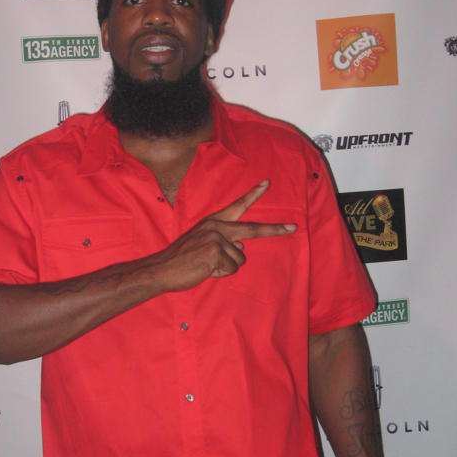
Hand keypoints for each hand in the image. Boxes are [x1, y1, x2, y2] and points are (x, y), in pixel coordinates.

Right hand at [150, 180, 296, 292]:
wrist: (163, 268)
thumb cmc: (182, 259)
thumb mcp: (203, 244)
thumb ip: (224, 242)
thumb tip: (242, 248)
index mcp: (213, 221)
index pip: (237, 205)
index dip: (253, 194)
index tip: (267, 183)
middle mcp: (217, 226)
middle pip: (252, 229)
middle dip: (274, 229)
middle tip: (293, 227)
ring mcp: (217, 238)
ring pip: (240, 258)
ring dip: (226, 267)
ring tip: (206, 266)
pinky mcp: (216, 252)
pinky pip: (231, 268)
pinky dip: (220, 273)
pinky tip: (205, 270)